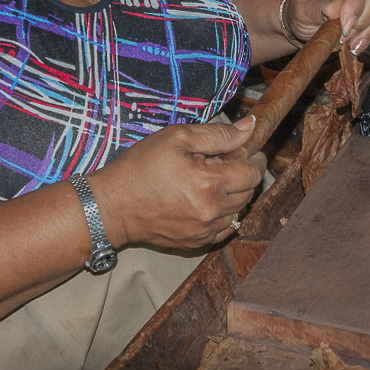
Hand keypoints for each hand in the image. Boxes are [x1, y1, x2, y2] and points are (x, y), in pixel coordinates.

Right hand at [88, 116, 265, 249]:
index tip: (250, 152)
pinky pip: (224, 229)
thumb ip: (218, 133)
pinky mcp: (197, 243)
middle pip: (248, 193)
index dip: (255, 160)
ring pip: (238, 211)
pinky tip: (204, 200)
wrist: (114, 205)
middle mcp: (212, 211)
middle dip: (243, 175)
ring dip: (233, 195)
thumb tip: (250, 126)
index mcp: (209, 183)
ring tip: (210, 180)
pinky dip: (222, 214)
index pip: (252, 173)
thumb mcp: (177, 137)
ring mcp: (205, 231)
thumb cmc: (142, 166)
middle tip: (223, 162)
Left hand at [285, 0, 369, 54]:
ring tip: (354, 45)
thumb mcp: (301, 9)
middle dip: (365, 20)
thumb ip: (317, 8)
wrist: (306, 16)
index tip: (346, 28)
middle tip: (347, 40)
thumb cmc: (302, 9)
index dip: (355, 5)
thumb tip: (336, 10)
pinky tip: (364, 41)